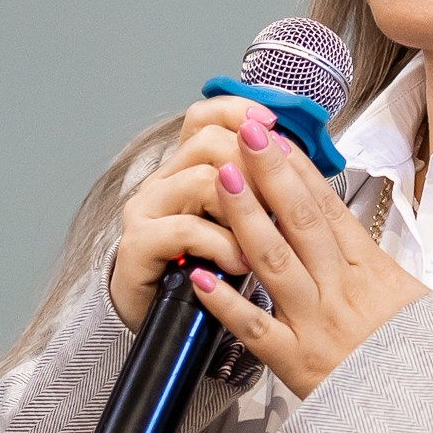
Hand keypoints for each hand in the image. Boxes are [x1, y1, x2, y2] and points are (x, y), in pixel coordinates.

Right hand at [108, 96, 276, 330]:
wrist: (163, 321)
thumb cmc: (206, 271)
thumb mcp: (235, 225)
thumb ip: (255, 190)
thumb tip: (295, 159)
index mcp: (186, 168)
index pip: (204, 116)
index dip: (238, 112)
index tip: (272, 124)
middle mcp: (162, 181)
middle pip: (207, 142)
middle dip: (252, 167)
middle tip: (278, 202)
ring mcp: (147, 210)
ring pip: (200, 181)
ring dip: (241, 213)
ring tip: (260, 243)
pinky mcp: (138, 243)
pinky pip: (185, 229)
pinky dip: (220, 246)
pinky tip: (238, 263)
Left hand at [186, 115, 429, 398]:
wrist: (429, 414)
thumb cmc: (418, 356)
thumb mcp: (408, 297)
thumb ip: (369, 261)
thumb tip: (340, 224)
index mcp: (370, 270)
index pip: (327, 207)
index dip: (298, 169)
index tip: (275, 136)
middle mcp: (341, 290)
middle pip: (300, 221)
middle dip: (270, 173)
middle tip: (244, 135)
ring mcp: (317, 325)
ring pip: (275, 262)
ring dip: (245, 217)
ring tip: (219, 179)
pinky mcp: (296, 364)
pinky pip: (255, 329)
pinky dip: (225, 302)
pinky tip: (197, 276)